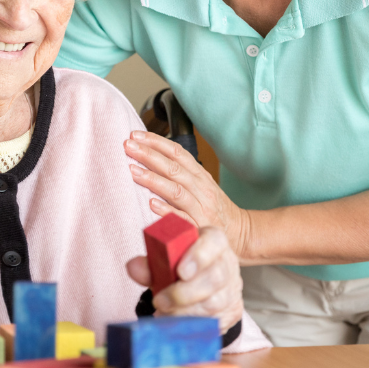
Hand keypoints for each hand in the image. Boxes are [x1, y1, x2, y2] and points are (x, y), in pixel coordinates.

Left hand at [124, 131, 251, 258]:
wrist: (240, 232)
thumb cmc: (214, 208)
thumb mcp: (201, 185)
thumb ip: (180, 173)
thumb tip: (150, 157)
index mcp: (200, 176)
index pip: (177, 153)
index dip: (157, 142)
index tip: (135, 135)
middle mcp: (201, 189)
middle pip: (174, 168)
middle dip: (149, 155)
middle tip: (128, 147)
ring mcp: (200, 208)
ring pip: (176, 190)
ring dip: (153, 180)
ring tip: (133, 171)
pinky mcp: (199, 228)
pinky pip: (182, 218)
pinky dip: (166, 210)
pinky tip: (151, 203)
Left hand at [126, 227, 243, 332]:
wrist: (202, 288)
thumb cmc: (180, 268)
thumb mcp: (165, 262)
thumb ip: (150, 264)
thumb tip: (133, 267)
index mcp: (212, 242)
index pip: (215, 242)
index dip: (199, 255)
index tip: (181, 272)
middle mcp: (226, 265)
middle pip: (214, 277)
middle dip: (184, 293)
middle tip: (160, 301)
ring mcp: (231, 290)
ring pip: (214, 303)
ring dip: (183, 312)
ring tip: (162, 314)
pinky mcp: (231, 313)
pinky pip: (214, 322)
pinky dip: (191, 325)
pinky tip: (175, 324)